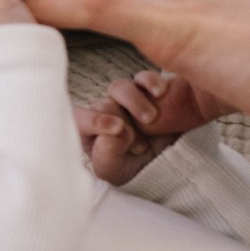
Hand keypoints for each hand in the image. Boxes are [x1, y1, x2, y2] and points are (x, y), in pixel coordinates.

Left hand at [74, 70, 234, 185]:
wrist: (169, 163)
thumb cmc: (134, 169)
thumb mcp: (117, 172)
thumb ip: (107, 157)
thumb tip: (113, 133)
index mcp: (89, 132)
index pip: (80, 118)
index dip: (96, 120)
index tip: (119, 128)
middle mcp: (104, 112)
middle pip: (103, 103)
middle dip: (121, 121)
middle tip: (140, 145)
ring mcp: (125, 99)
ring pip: (119, 87)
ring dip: (135, 101)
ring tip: (151, 119)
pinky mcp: (147, 90)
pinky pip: (143, 78)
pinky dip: (151, 82)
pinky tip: (160, 94)